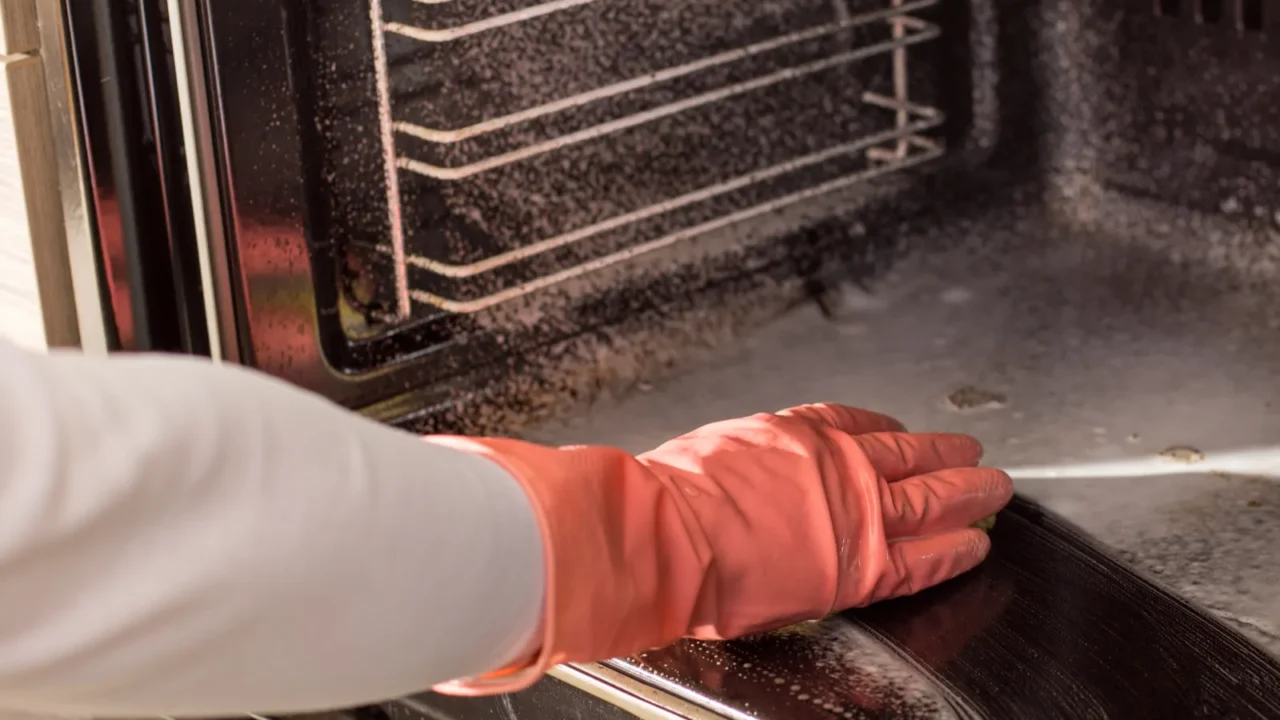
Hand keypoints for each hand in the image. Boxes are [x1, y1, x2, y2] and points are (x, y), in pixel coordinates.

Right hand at [427, 403, 1012, 694]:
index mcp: (796, 436)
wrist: (672, 536)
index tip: (899, 430)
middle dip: (946, 454)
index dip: (885, 428)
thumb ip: (744, 460)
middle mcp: (836, 466)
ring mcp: (855, 513)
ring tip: (995, 490)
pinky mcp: (862, 563)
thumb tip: (741, 468)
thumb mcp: (711, 452)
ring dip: (969, 492)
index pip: (855, 423)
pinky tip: (977, 544)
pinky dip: (955, 548)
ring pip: (932, 497)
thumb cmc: (675, 500)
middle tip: (974, 453)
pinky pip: (925, 555)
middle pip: (909, 455)